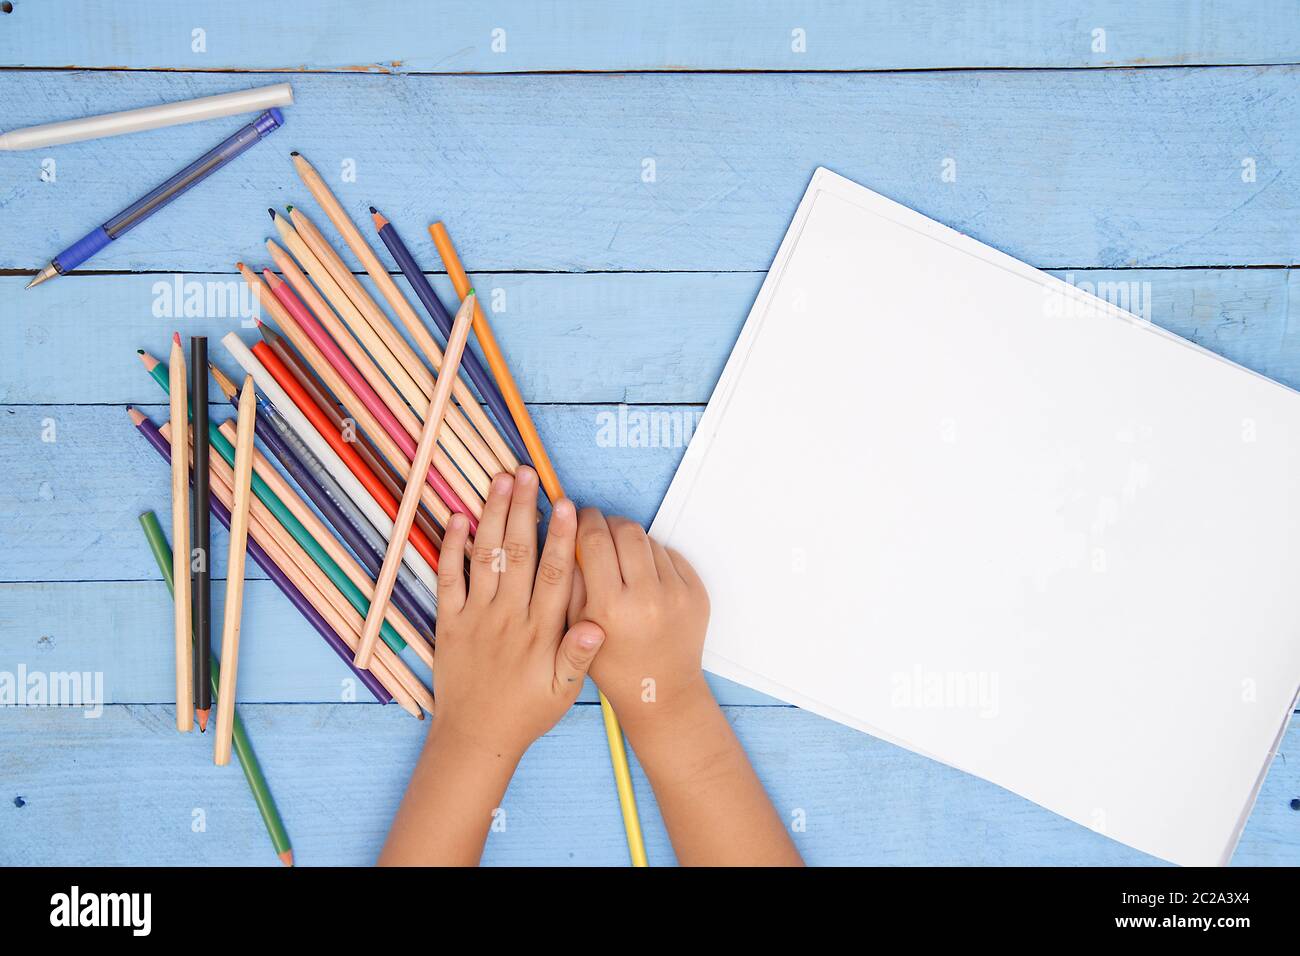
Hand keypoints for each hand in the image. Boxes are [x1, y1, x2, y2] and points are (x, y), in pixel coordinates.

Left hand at [432, 467, 605, 761]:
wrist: (475, 737)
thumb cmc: (526, 712)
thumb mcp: (564, 692)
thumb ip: (579, 656)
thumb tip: (598, 625)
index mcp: (540, 631)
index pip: (555, 574)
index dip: (562, 537)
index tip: (567, 504)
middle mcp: (507, 617)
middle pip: (517, 553)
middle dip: (523, 510)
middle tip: (528, 474)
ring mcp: (475, 617)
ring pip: (485, 557)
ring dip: (492, 515)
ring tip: (500, 481)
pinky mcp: (449, 622)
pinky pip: (448, 578)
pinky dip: (452, 547)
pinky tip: (459, 518)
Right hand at [568, 510, 709, 727]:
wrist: (660, 691)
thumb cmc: (612, 665)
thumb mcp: (576, 627)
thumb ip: (569, 581)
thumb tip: (568, 536)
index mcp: (611, 607)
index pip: (595, 539)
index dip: (584, 520)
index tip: (579, 516)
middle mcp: (647, 597)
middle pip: (626, 530)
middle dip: (608, 523)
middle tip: (599, 530)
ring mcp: (677, 593)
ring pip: (649, 540)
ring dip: (631, 541)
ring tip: (620, 559)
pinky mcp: (696, 593)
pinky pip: (670, 555)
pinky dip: (653, 557)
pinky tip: (643, 576)